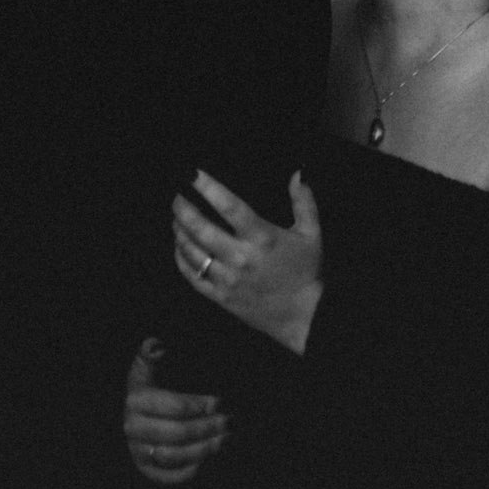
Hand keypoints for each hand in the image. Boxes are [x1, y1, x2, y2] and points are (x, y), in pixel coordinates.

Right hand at [123, 339, 226, 485]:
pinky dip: (190, 471)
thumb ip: (151, 355)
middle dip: (206, 428)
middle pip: (176, 433)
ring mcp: (138, 451)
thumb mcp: (148, 368)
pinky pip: (169, 476)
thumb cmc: (152, 387)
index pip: (172, 406)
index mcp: (135, 400)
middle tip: (229, 422)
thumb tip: (156, 345)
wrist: (139, 416)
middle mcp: (132, 428)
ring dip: (203, 449)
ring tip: (225, 440)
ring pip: (174, 455)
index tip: (220, 401)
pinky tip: (210, 460)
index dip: (198, 405)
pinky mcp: (147, 470)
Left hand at [173, 169, 322, 354]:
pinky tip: (179, 246)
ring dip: (179, 231)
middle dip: (183, 208)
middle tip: (176, 194)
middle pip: (201, 228)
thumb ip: (304, 202)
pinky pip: (193, 276)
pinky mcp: (221, 296)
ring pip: (192, 252)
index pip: (229, 206)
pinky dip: (181, 259)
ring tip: (176, 218)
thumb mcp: (312, 234)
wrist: (304, 316)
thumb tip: (298, 172)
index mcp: (262, 237)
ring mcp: (228, 278)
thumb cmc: (307, 271)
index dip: (208, 187)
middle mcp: (241, 257)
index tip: (193, 173)